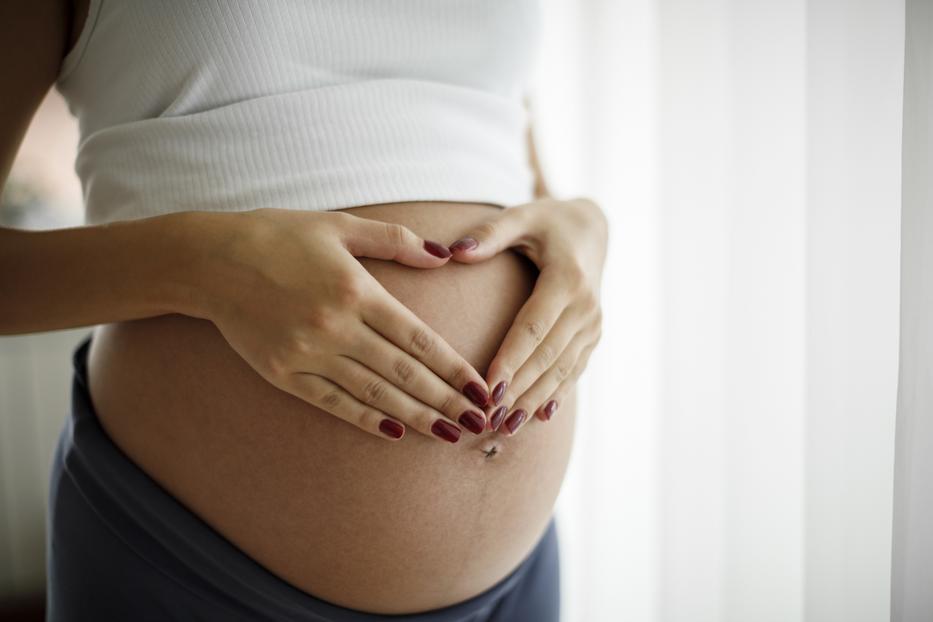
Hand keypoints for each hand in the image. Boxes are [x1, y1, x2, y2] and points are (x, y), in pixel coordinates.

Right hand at [196, 208, 490, 442]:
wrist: (209, 261)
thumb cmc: (278, 236)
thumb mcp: (339, 227)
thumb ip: (395, 241)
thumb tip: (443, 256)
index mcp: (356, 290)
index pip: (418, 340)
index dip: (454, 369)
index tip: (482, 390)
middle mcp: (336, 327)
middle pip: (403, 373)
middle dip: (446, 401)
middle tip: (479, 424)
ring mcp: (308, 354)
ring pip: (374, 394)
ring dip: (415, 417)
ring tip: (448, 434)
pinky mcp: (284, 373)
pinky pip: (332, 403)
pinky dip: (365, 419)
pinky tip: (394, 432)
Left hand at [447, 197, 606, 435]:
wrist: (592, 231)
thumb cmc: (547, 223)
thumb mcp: (521, 217)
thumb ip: (489, 234)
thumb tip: (453, 251)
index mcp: (567, 280)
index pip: (533, 328)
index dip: (510, 360)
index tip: (486, 387)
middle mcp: (586, 308)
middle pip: (547, 357)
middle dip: (518, 391)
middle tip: (487, 418)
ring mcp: (593, 326)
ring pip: (561, 371)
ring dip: (533, 401)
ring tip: (505, 427)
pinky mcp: (592, 338)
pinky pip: (573, 372)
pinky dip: (554, 396)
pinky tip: (536, 419)